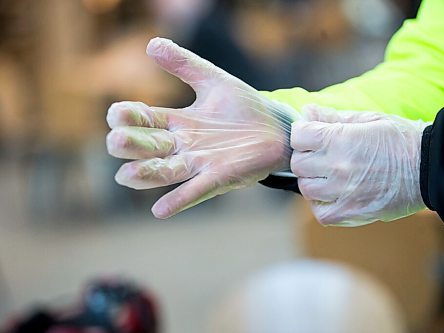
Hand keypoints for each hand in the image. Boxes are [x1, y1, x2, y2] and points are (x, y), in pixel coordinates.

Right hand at [106, 38, 298, 218]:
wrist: (277, 127)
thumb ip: (185, 64)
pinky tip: (159, 210)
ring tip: (125, 175)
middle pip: (149, 147)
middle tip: (117, 141)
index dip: (129, 118)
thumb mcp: (213, 80)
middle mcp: (183, 145)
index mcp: (178, 121)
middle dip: (131, 145)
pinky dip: (179, 200)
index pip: (145, 120)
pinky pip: (195, 190)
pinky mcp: (219, 177)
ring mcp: (199, 163)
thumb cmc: (244, 107)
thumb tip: (151, 43)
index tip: (116, 114)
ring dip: (145, 175)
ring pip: (165, 171)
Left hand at [291, 105, 428, 225]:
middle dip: (306, 156)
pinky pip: (320, 212)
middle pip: (298, 163)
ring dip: (313, 180)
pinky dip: (321, 204)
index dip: (303, 133)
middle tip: (322, 155)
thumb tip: (306, 112)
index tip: (311, 135)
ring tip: (330, 175)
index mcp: (340, 139)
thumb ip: (332, 117)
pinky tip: (334, 195)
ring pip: (305, 188)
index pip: (298, 136)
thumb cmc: (401, 140)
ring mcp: (343, 192)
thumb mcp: (368, 119)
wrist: (432, 169)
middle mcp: (337, 167)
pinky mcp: (351, 213)